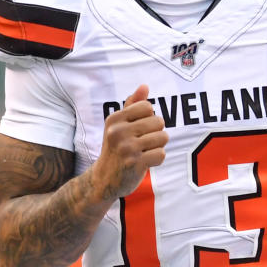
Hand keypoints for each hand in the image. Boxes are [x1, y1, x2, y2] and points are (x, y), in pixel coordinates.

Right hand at [91, 85, 167, 200]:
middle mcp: (118, 131)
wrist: (103, 180)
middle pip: (159, 121)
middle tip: (142, 143)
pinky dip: (157, 159)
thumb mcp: (119, 126)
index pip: (147, 107)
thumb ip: (133, 106)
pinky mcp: (135, 163)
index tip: (138, 129)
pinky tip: (145, 162)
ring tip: (144, 152)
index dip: (149, 118)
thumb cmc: (116, 149)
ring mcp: (126, 148)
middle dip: (156, 133)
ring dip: (158, 146)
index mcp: (114, 119)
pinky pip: (161, 154)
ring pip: (163, 137)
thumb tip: (145, 86)